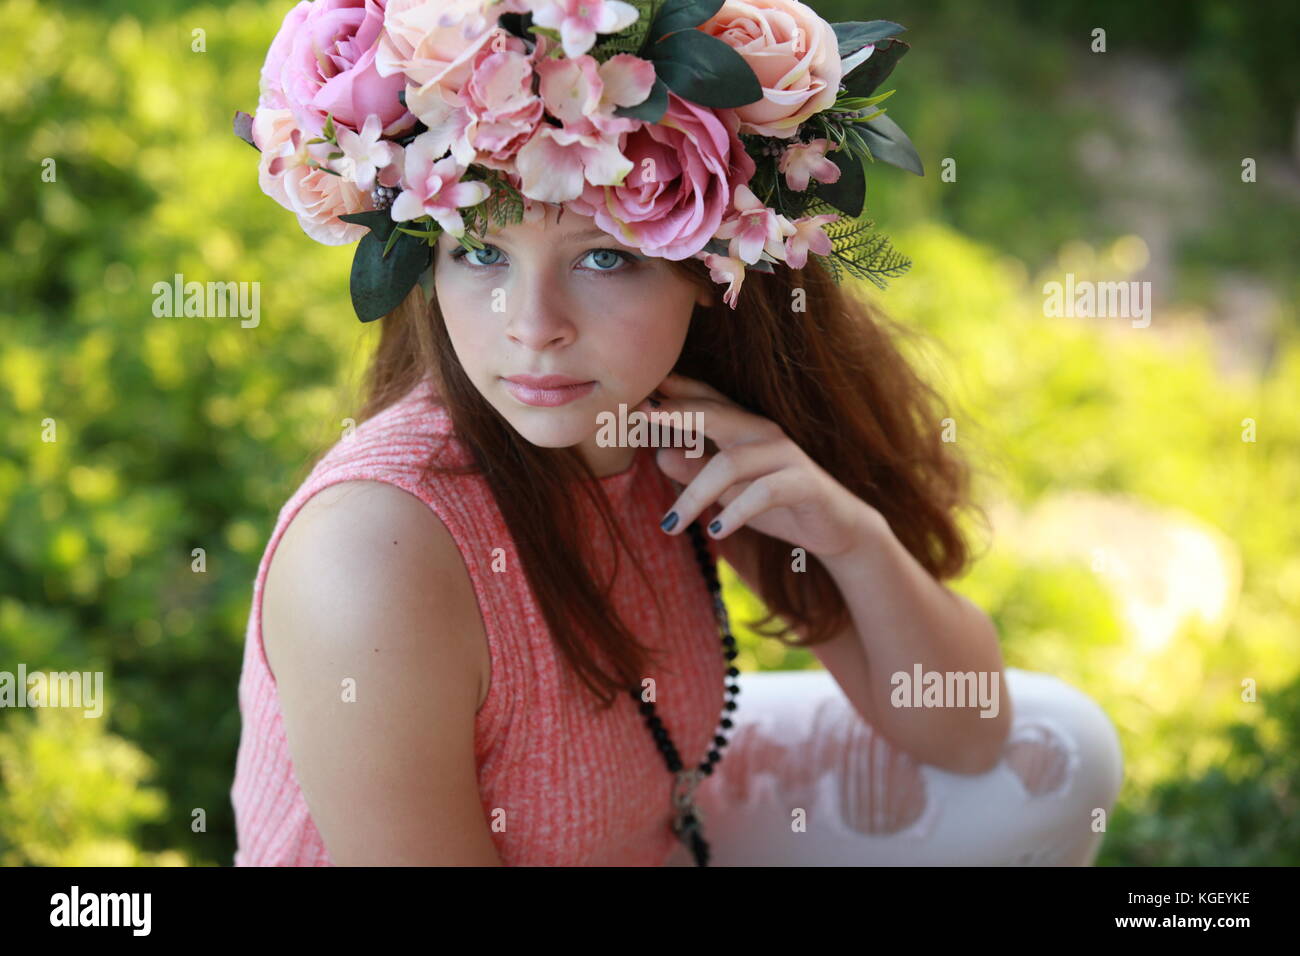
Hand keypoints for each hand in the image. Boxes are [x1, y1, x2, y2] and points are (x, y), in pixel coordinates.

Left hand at [637, 372, 877, 560]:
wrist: (834, 527)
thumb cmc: (773, 502)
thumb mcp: (726, 490)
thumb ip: (696, 471)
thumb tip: (661, 454)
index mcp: (742, 426)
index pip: (702, 399)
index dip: (669, 392)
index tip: (632, 393)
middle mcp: (762, 432)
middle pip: (715, 412)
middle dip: (677, 413)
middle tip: (640, 418)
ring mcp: (785, 455)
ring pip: (732, 462)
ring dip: (696, 494)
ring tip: (670, 525)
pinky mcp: (804, 483)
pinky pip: (765, 492)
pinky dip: (737, 512)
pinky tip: (717, 532)